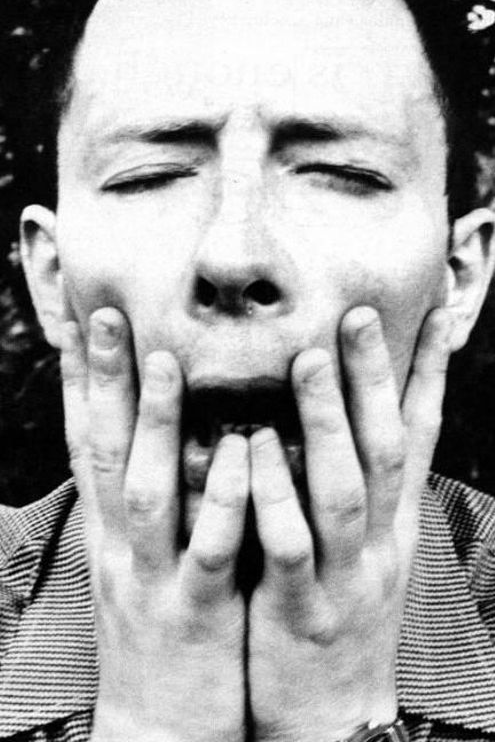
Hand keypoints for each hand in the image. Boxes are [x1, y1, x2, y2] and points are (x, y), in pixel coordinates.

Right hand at [61, 308, 248, 741]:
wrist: (158, 729)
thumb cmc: (161, 629)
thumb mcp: (144, 561)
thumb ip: (153, 501)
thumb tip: (166, 438)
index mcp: (113, 531)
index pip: (87, 444)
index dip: (79, 383)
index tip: (78, 323)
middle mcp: (122, 546)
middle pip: (105, 451)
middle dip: (105, 382)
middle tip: (109, 316)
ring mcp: (154, 578)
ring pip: (148, 491)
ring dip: (155, 424)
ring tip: (168, 361)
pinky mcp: (195, 614)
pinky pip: (207, 550)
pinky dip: (219, 500)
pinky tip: (234, 452)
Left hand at [247, 306, 450, 741]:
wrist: (334, 719)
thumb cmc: (338, 613)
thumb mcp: (362, 549)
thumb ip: (352, 484)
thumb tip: (341, 415)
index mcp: (393, 522)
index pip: (418, 435)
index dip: (427, 373)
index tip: (433, 312)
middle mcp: (379, 541)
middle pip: (386, 448)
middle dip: (375, 378)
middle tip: (358, 312)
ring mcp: (344, 575)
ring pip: (343, 488)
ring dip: (329, 423)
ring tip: (308, 359)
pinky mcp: (300, 610)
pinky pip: (290, 547)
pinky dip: (276, 495)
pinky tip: (254, 448)